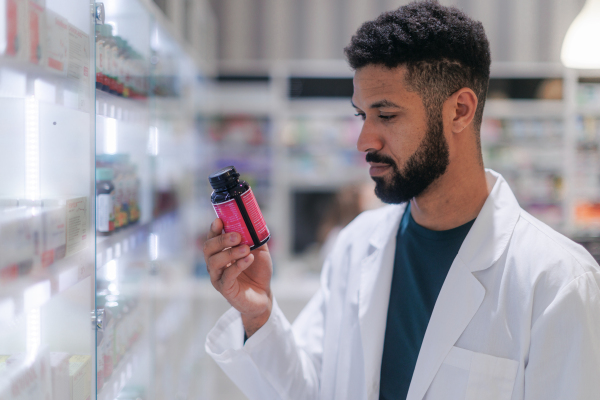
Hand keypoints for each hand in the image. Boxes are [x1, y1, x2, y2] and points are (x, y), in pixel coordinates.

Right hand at [204, 218, 272, 336]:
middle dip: (221, 240)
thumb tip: (254, 220)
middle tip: (237, 236)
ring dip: (230, 253)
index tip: (219, 220)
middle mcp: (215, 264)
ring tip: (246, 249)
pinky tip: (248, 259)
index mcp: (220, 252)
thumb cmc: (258, 272)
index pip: (212, 238)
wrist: (264, 295)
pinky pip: (227, 276)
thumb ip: (255, 237)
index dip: (213, 229)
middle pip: (208, 249)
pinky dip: (238, 266)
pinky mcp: (225, 289)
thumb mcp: (259, 250)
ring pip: (215, 262)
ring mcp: (218, 277)